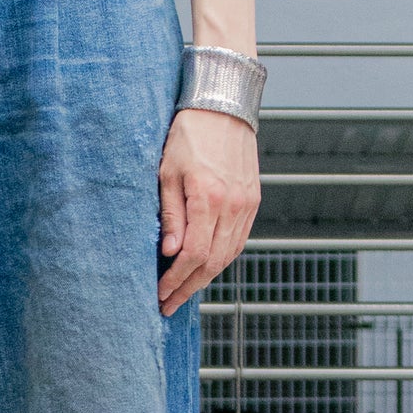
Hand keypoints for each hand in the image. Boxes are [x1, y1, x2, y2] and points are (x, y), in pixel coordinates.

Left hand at [157, 104, 260, 317]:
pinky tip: (205, 268)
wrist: (224, 107)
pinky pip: (238, 241)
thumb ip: (171, 215)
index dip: (176, 279)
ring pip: (228, 255)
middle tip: (168, 304)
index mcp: (209, 197)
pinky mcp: (252, 201)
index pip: (194, 254)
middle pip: (212, 262)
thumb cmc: (188, 135)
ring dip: (205, 278)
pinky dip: (221, 259)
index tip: (160, 293)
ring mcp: (246, 204)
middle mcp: (233, 205)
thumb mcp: (167, 172)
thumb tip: (170, 253)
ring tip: (184, 292)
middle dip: (189, 287)